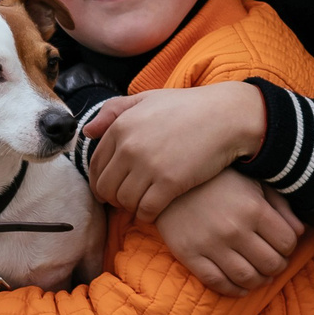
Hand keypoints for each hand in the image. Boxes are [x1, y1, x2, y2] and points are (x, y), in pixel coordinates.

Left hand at [84, 81, 266, 220]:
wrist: (226, 116)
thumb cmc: (188, 107)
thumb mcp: (147, 99)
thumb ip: (114, 110)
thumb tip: (87, 131)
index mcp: (121, 126)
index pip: (96, 165)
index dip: (100, 181)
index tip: (112, 188)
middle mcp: (130, 147)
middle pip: (106, 187)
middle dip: (113, 198)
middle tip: (127, 200)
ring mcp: (149, 166)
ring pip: (124, 202)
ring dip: (131, 207)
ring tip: (143, 203)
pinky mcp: (169, 183)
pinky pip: (146, 211)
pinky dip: (147, 215)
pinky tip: (156, 210)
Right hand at [153, 170, 302, 296]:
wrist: (170, 182)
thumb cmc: (217, 181)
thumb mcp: (253, 183)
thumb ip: (280, 206)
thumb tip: (300, 232)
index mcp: (253, 208)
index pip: (287, 243)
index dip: (289, 247)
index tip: (282, 245)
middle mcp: (234, 229)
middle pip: (271, 264)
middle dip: (278, 266)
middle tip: (273, 262)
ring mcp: (210, 244)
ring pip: (247, 278)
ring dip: (259, 281)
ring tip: (259, 275)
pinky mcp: (189, 255)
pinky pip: (217, 282)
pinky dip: (234, 290)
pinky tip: (241, 286)